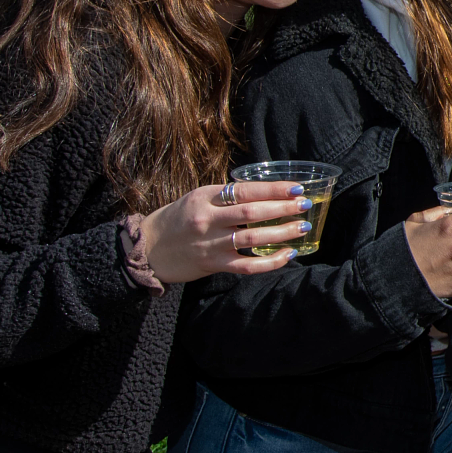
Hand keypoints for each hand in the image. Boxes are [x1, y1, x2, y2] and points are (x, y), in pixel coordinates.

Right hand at [138, 182, 309, 283]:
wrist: (147, 248)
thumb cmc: (177, 220)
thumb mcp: (197, 199)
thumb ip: (225, 196)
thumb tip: (265, 191)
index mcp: (205, 197)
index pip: (245, 190)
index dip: (273, 189)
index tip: (296, 188)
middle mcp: (208, 219)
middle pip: (252, 212)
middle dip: (283, 208)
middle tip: (304, 205)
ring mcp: (210, 243)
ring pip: (252, 237)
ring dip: (282, 232)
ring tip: (303, 227)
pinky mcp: (212, 264)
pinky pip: (246, 265)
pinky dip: (269, 261)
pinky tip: (286, 255)